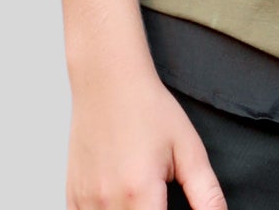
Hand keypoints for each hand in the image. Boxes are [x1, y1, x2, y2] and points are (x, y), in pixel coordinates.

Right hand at [65, 69, 226, 208]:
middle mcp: (108, 201)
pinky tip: (120, 200)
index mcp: (140, 192)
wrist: (108, 80)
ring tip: (143, 196)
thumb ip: (206, 194)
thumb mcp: (188, 148)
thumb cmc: (148, 109)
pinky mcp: (73, 197)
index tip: (168, 204)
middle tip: (159, 199)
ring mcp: (85, 201)